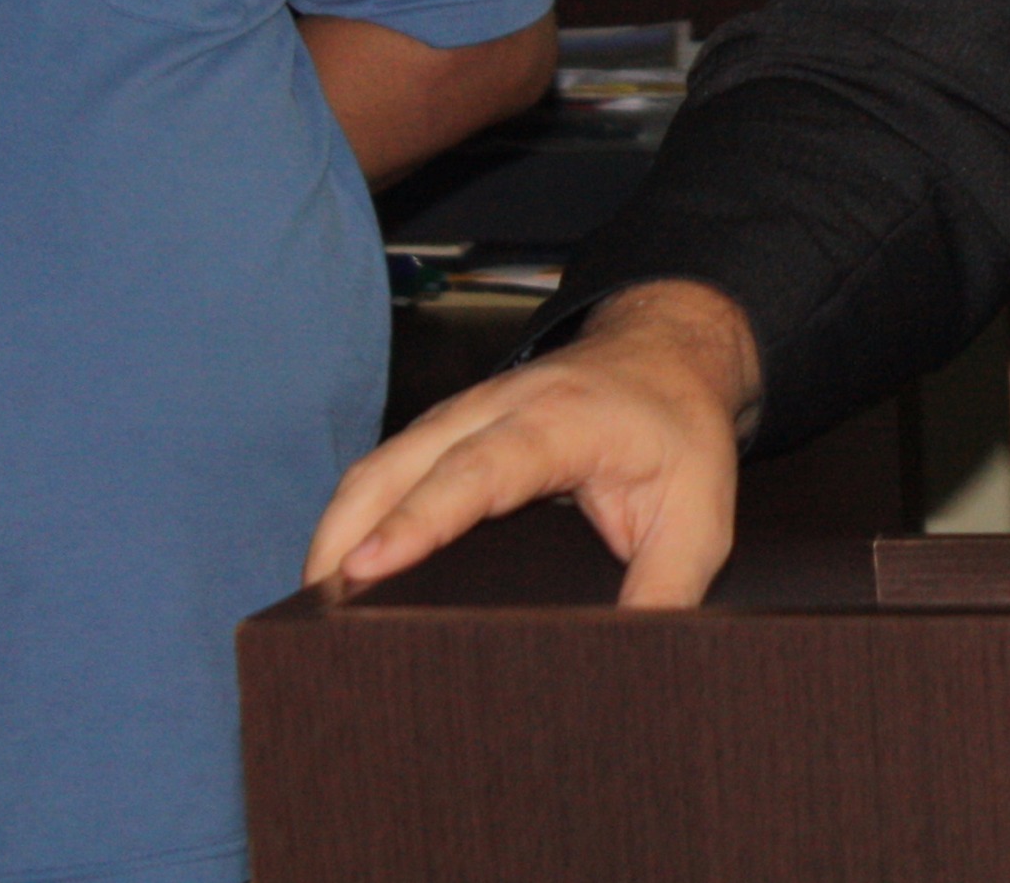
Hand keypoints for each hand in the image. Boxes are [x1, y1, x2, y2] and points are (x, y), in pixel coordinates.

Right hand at [305, 280, 760, 608]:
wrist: (669, 353)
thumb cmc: (682, 432)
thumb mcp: (700, 515)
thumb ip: (667, 586)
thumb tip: (629, 657)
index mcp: (559, 421)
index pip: (476, 471)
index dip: (419, 518)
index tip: (368, 566)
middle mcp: (497, 408)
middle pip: (398, 464)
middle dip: (347, 533)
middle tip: (311, 614)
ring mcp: (464, 413)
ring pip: (380, 466)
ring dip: (339, 528)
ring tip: (309, 608)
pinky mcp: (448, 429)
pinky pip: (388, 467)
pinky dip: (355, 514)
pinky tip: (338, 571)